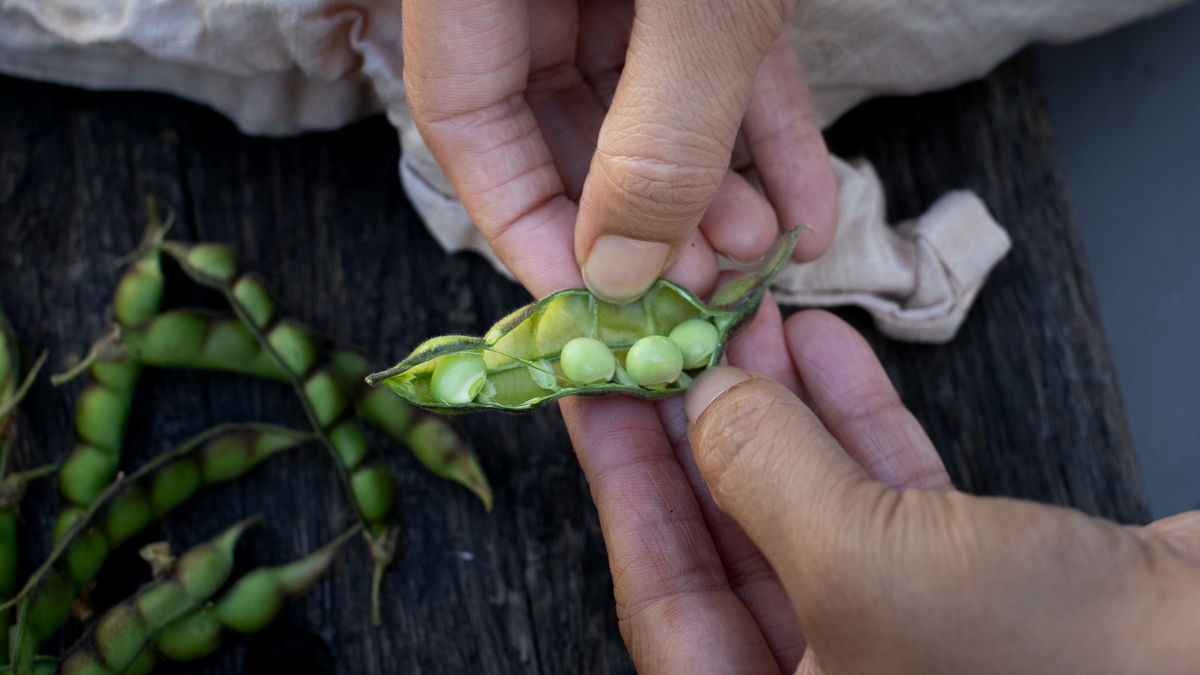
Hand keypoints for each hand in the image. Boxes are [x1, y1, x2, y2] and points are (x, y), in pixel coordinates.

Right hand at [403, 0, 836, 302]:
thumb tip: (620, 273)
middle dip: (636, 216)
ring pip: (642, 102)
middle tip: (693, 288)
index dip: (520, 221)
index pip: (464, 117)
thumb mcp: (698, 4)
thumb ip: (657, 135)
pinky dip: (762, 132)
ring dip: (706, 186)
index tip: (588, 305)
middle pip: (553, 122)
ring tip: (757, 251)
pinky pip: (718, 63)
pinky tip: (805, 204)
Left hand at [571, 308, 1199, 672]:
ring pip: (810, 509)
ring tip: (745, 322)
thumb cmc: (1048, 664)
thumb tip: (702, 400)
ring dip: (779, 411)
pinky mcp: (978, 592)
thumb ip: (762, 477)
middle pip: (732, 546)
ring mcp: (908, 641)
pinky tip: (822, 347)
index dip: (625, 489)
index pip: (666, 600)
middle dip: (703, 433)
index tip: (596, 398)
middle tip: (667, 344)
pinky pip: (888, 498)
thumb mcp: (861, 564)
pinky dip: (855, 422)